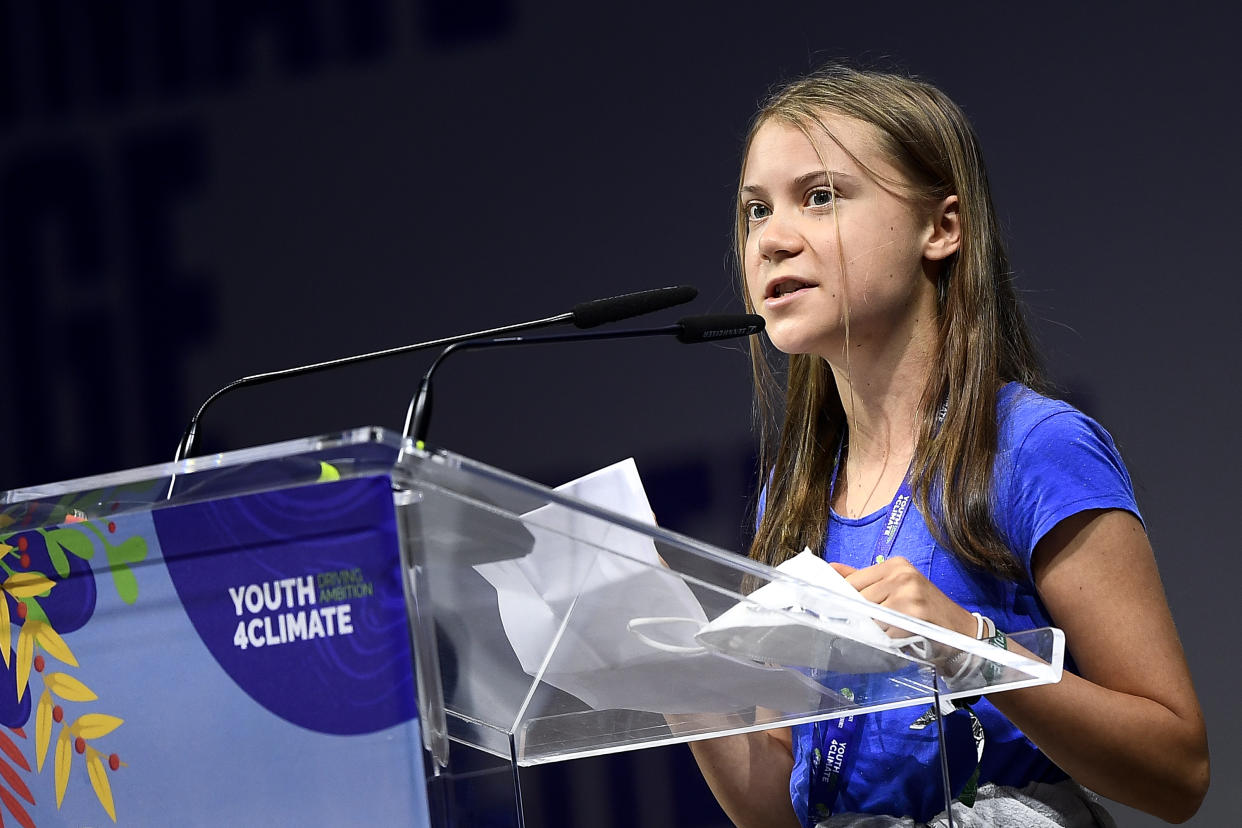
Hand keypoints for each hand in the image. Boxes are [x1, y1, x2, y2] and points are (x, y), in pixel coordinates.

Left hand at [829, 556, 975, 638]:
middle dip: (859, 615)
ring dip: (874, 628)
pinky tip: (898, 637)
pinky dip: (887, 638)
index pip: (853, 581)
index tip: (839, 609)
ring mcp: (910, 594)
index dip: (844, 598)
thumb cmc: (923, 608)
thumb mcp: (895, 585)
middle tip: (867, 625)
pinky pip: (886, 631)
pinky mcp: (916, 614)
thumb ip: (861, 577)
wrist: (960, 629)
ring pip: (871, 616)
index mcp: (895, 564)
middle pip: (860, 599)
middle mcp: (902, 575)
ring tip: (887, 630)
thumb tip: (829, 569)